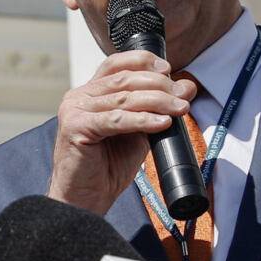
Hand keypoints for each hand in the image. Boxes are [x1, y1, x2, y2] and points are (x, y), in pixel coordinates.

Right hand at [46, 49, 196, 214]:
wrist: (85, 198)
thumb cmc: (107, 167)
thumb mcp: (138, 131)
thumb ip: (156, 108)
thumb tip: (186, 87)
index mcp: (89, 93)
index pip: (116, 63)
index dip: (143, 62)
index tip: (169, 70)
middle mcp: (78, 97)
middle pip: (124, 79)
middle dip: (159, 85)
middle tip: (182, 96)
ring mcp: (74, 111)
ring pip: (123, 98)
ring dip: (157, 101)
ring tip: (179, 109)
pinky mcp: (75, 127)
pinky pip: (117, 119)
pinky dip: (143, 120)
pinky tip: (162, 123)